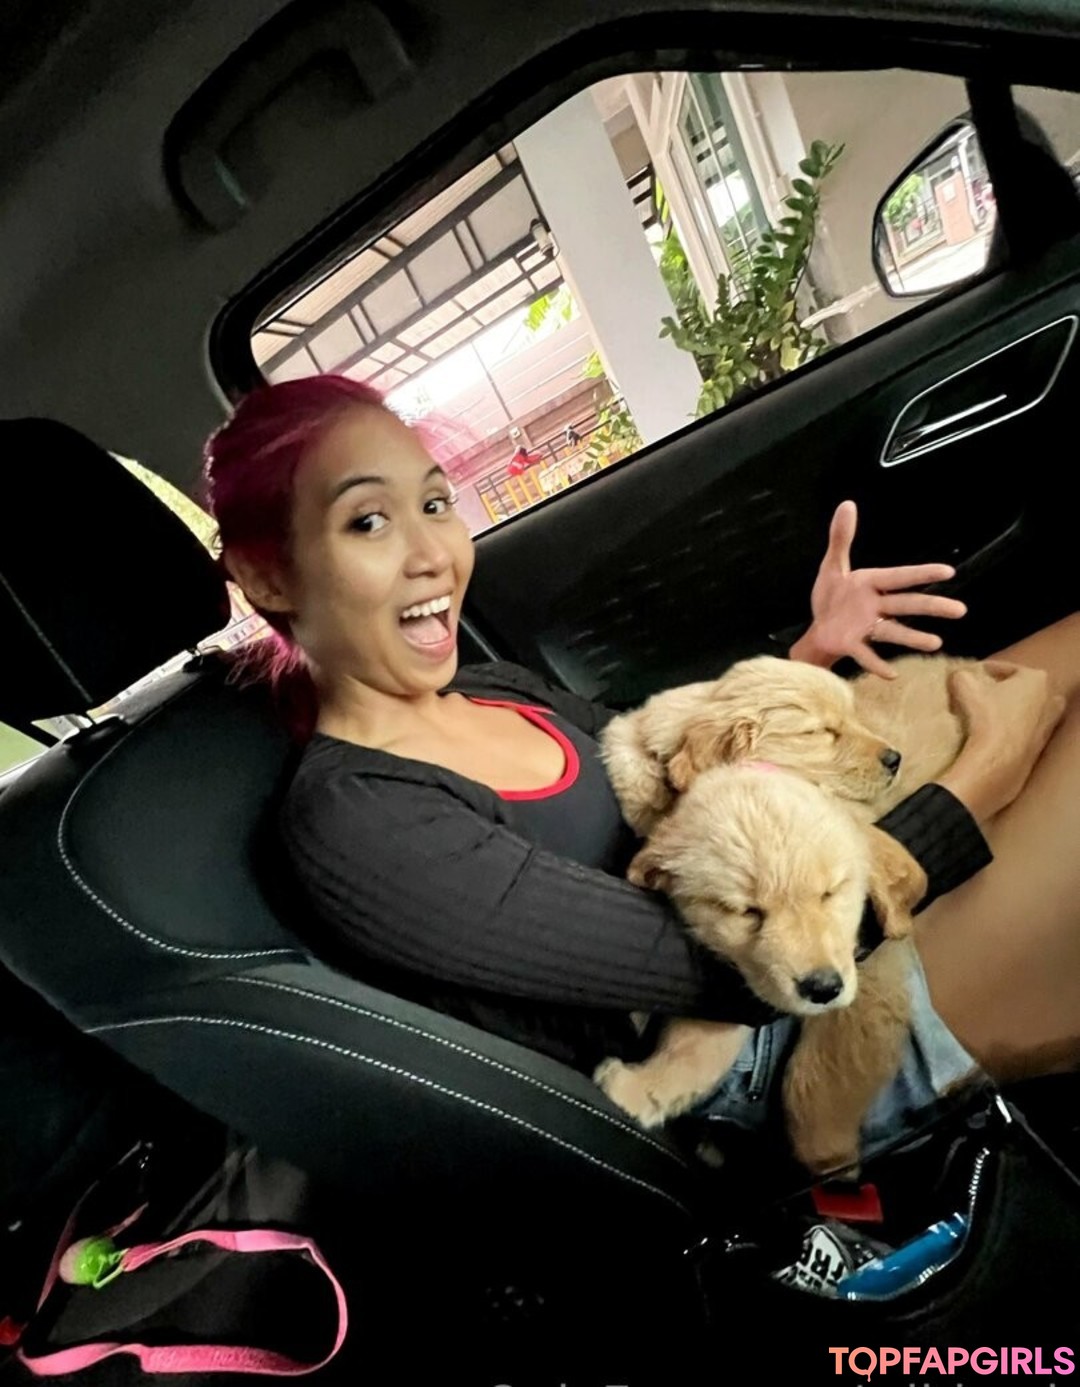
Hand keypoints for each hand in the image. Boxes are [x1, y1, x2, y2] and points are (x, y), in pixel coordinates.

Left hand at [789, 500, 966, 677]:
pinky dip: (877, 664)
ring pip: (893, 631)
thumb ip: (842, 538)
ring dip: (913, 638)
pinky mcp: (852, 644)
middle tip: (961, 610)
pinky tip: (891, 674)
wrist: (817, 627)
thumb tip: (847, 504)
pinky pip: (866, 655)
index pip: (900, 576)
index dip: (922, 573)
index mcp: (871, 583)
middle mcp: (875, 605)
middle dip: (932, 606)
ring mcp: (866, 627)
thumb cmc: (831, 597)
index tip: (948, 571)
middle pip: (906, 605)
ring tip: (936, 643)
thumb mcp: (832, 565)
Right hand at [937, 661, 1065, 821]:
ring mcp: (1049, 724)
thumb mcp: (964, 684)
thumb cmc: (986, 716)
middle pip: (1020, 688)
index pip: (1006, 668)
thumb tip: (957, 675)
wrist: (998, 760)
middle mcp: (1051, 698)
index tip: (970, 676)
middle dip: (1002, 690)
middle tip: (981, 693)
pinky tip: (992, 732)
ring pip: (1024, 709)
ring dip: (1007, 709)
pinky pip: (1023, 729)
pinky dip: (1010, 728)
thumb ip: (961, 674)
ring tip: (985, 714)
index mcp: (1037, 678)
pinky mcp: (1042, 745)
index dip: (985, 670)